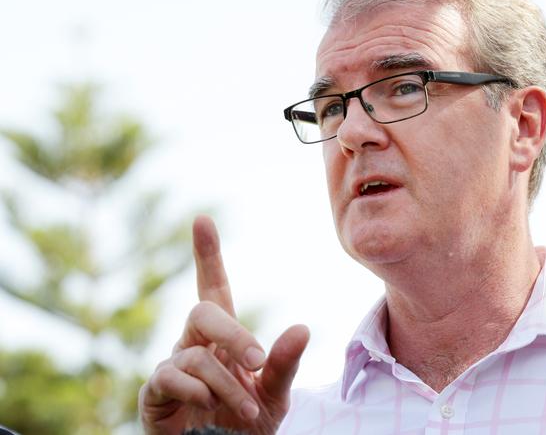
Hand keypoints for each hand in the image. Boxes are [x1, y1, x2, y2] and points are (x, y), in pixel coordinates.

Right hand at [139, 215, 309, 434]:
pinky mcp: (154, 394)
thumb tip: (302, 327)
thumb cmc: (246, 425)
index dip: (207, 256)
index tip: (203, 220)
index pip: (214, 288)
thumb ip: (283, 364)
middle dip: (234, 334)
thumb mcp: (274, 396)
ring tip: (246, 408)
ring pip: (195, 354)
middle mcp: (195, 345)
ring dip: (225, 383)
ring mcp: (173, 367)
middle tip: (256, 361)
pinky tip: (206, 405)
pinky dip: (195, 390)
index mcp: (223, 338)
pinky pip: (168, 377)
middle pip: (204, 311)